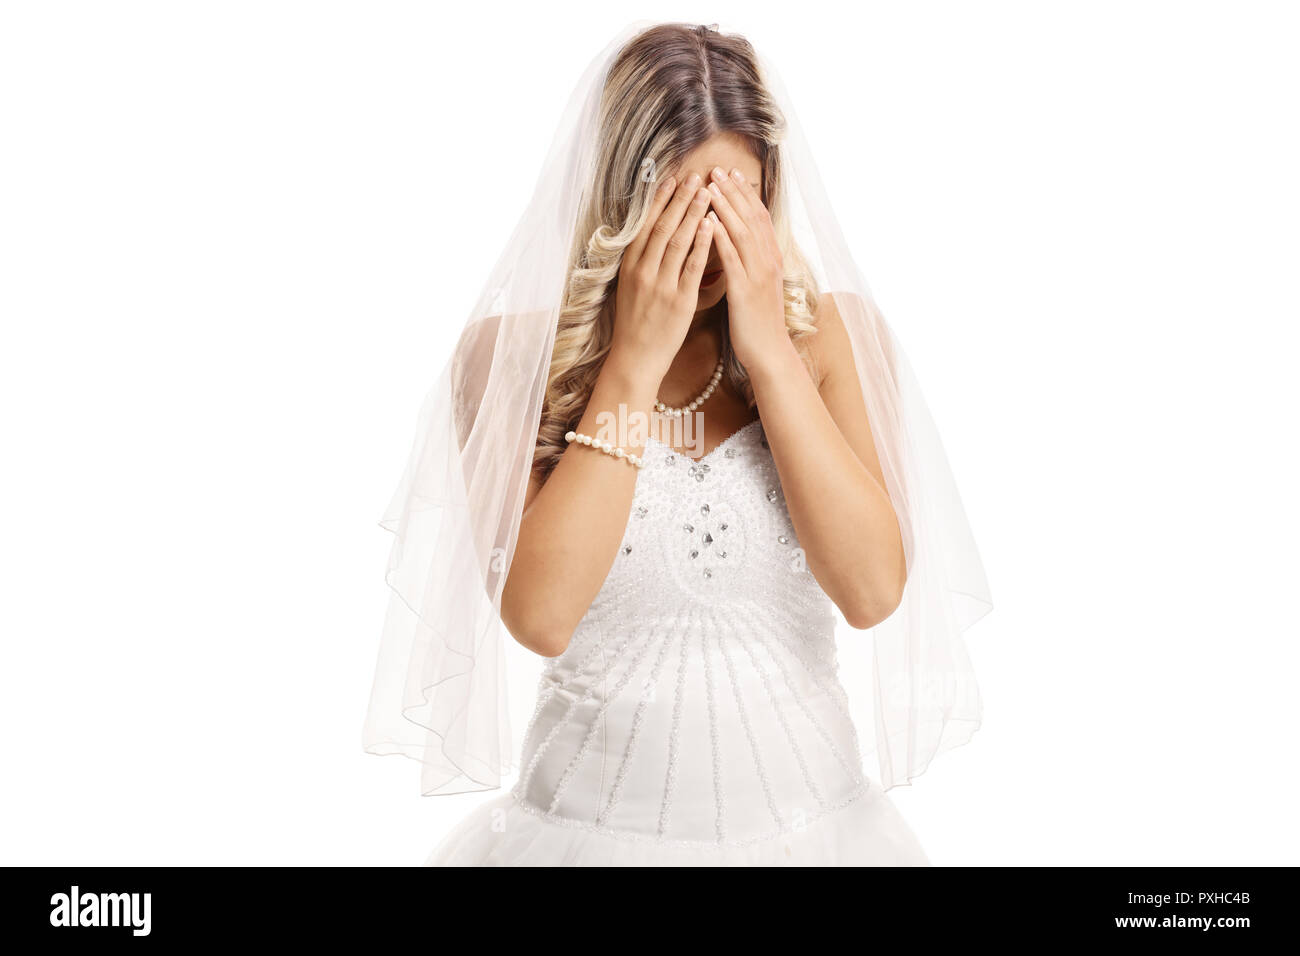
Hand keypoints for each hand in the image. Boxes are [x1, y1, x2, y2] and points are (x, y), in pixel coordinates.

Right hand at [610, 172, 714, 385]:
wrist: (636, 358)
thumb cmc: (636, 323)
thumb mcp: (630, 287)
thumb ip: (640, 261)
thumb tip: (651, 235)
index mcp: (630, 266)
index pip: (646, 224)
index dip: (660, 200)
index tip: (672, 179)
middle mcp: (643, 272)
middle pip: (663, 227)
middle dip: (680, 199)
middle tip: (695, 176)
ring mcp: (661, 285)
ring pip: (678, 241)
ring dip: (693, 213)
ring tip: (707, 192)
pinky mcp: (679, 300)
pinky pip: (692, 266)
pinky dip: (702, 243)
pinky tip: (711, 225)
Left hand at [703, 165, 790, 371]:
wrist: (769, 352)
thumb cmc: (758, 322)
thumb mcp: (758, 285)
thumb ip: (752, 262)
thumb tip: (742, 243)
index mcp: (770, 259)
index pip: (759, 217)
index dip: (745, 194)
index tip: (730, 174)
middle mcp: (768, 262)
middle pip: (751, 218)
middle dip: (733, 192)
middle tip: (717, 169)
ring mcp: (758, 275)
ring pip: (742, 232)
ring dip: (726, 207)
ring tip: (709, 186)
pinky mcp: (746, 291)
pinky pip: (732, 259)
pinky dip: (721, 237)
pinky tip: (708, 222)